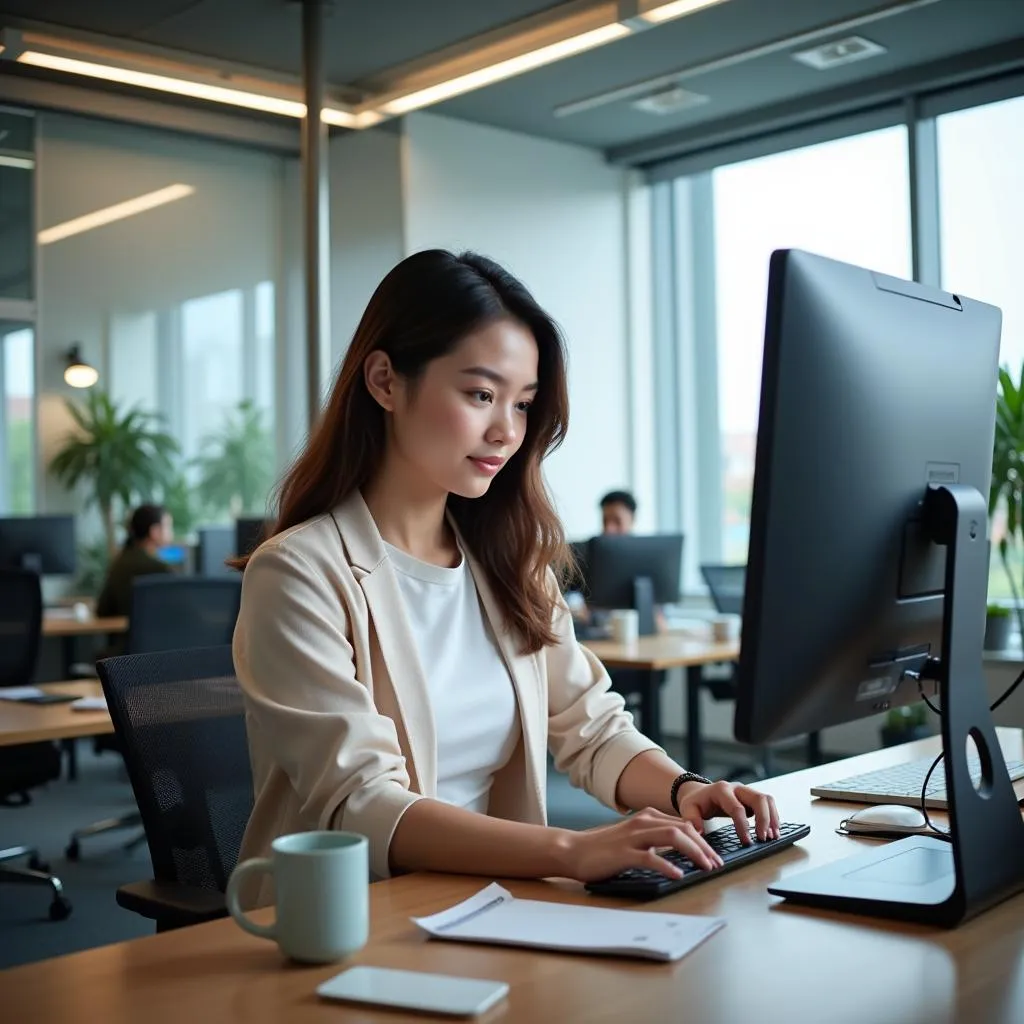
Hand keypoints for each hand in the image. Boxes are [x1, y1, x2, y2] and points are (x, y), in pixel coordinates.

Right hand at [555, 808, 725, 882]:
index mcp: (647, 818)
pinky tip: (678, 875)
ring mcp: (633, 837)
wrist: (574, 850)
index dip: (703, 840)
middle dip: (705, 846)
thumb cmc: (604, 849)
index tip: (715, 856)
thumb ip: (655, 841)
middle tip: (717, 864)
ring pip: (672, 837)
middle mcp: (643, 823)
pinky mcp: (623, 854)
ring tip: (706, 867)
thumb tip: (682, 851)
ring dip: (694, 852)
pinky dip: (667, 865)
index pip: (684, 825)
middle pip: (683, 829)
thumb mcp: (634, 839)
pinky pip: (650, 858)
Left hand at [675, 780, 780, 843]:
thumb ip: (692, 820)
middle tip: (764, 839)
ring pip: (766, 799)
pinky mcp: (752, 798)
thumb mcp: (688, 809)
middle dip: (764, 819)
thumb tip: (700, 832)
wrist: (699, 793)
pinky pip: (767, 804)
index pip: (737, 808)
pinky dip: (773, 817)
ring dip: (773, 818)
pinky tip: (773, 832)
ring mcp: (746, 791)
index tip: (746, 842)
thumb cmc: (696, 802)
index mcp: (721, 790)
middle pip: (758, 799)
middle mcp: (737, 787)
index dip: (743, 825)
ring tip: (773, 837)